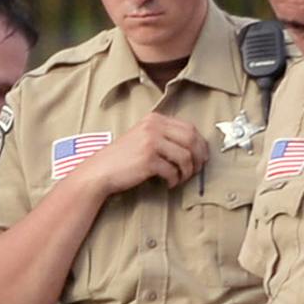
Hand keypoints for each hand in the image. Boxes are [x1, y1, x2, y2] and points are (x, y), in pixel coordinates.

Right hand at [73, 112, 209, 196]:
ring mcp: (151, 142)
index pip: (189, 127)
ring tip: (181, 179)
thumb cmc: (123, 158)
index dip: (200, 144)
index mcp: (155, 119)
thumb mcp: (143, 137)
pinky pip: (172, 171)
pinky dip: (174, 180)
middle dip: (198, 157)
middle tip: (197, 170)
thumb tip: (193, 147)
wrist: (101, 170)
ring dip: (187, 171)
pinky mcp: (148, 160)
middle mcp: (153, 127)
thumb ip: (164, 136)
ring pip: (185, 156)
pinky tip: (169, 184)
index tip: (202, 157)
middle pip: (191, 139)